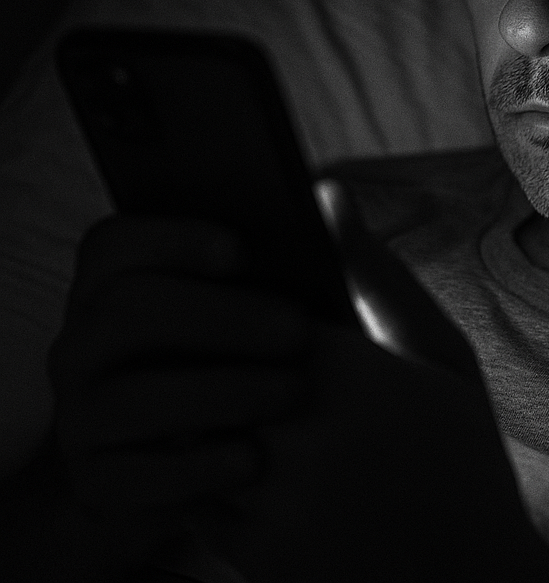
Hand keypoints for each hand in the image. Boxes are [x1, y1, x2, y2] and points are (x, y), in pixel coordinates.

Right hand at [47, 215, 317, 561]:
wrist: (299, 448)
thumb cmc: (303, 351)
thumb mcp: (331, 297)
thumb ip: (332, 245)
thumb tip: (332, 195)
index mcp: (124, 281)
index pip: (113, 244)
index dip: (170, 240)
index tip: (242, 250)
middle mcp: (88, 342)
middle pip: (123, 311)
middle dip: (216, 317)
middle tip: (297, 329)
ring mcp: (84, 415)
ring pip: (127, 398)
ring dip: (218, 393)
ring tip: (294, 392)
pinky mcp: (100, 484)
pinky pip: (129, 480)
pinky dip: (195, 470)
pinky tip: (254, 460)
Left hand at [198, 307, 548, 580]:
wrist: (466, 582)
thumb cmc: (462, 460)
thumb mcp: (440, 355)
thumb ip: (375, 273)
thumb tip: (327, 190)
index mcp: (349, 374)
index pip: (248, 304)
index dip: (244, 292)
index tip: (258, 289)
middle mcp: (297, 434)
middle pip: (206, 357)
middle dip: (213, 341)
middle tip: (240, 335)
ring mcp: (267, 498)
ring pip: (185, 419)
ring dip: (198, 396)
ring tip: (242, 386)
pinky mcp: (246, 552)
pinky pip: (193, 481)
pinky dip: (203, 454)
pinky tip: (252, 447)